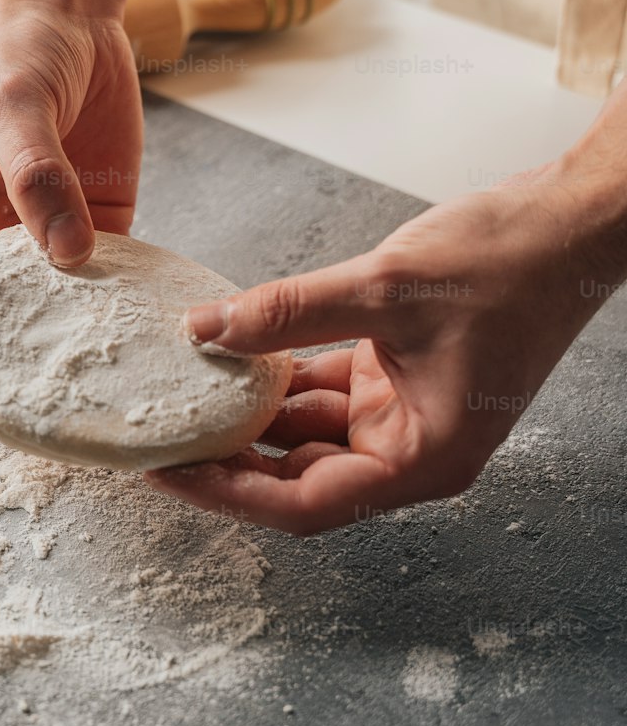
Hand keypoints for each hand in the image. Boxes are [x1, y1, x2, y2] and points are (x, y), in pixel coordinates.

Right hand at [0, 0, 142, 359]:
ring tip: (116, 349)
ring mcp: (40, 244)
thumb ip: (37, 177)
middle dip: (16, 356)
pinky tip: (150, 311)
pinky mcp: (96, 232)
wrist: (67, 17)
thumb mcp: (14, 107)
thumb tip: (68, 255)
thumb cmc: (12, 54)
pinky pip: (106, 286)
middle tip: (66, 367)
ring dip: (79, 335)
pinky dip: (124, 302)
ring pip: (51, 319)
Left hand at [146, 169, 618, 532]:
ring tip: (177, 394)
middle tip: (156, 436)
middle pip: (297, 476)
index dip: (227, 493)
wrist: (570, 222)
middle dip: (227, 457)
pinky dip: (276, 371)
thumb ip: (288, 312)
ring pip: (303, 430)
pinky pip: (320, 387)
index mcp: (422, 461)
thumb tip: (204, 330)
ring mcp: (403, 411)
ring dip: (246, 412)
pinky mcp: (396, 372)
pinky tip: (227, 350)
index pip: (303, 503)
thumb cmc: (508, 265)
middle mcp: (410, 449)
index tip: (167, 474)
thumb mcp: (384, 289)